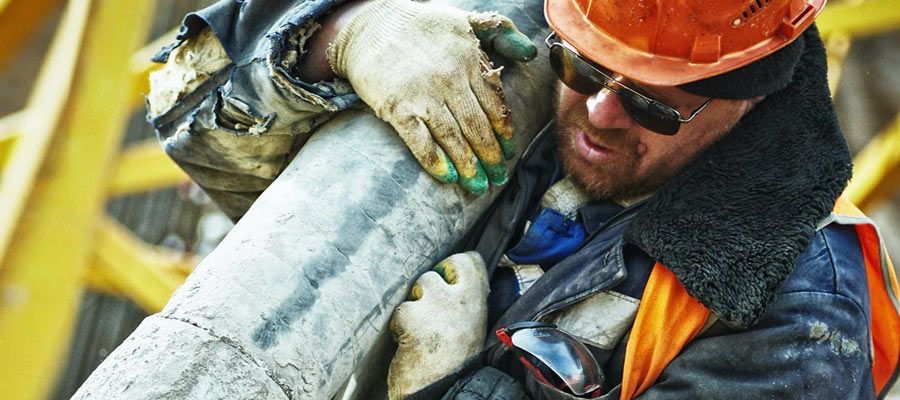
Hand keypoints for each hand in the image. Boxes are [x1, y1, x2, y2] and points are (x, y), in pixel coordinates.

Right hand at [328, 0, 536, 194]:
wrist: (369, 26)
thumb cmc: (419, 25)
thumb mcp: (464, 19)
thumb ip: (500, 31)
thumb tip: (530, 52)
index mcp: (469, 60)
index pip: (494, 105)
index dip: (504, 133)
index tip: (508, 152)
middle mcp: (450, 79)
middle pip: (478, 127)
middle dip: (491, 157)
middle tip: (498, 178)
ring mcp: (423, 95)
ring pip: (453, 138)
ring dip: (469, 166)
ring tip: (478, 185)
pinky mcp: (397, 108)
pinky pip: (420, 141)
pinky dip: (435, 162)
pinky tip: (448, 176)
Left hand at [387, 252, 490, 398]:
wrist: (443, 393)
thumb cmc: (456, 363)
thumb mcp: (472, 328)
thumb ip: (465, 303)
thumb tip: (453, 280)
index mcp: (477, 301)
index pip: (469, 260)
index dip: (454, 268)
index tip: (448, 281)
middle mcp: (460, 299)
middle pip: (440, 269)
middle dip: (430, 286)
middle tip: (429, 310)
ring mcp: (436, 305)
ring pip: (419, 286)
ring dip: (415, 305)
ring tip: (420, 330)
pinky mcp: (412, 317)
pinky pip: (401, 309)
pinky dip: (401, 326)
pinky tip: (409, 342)